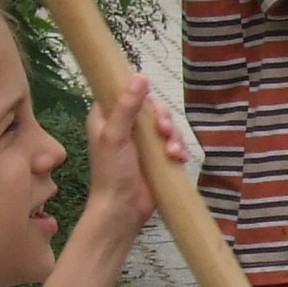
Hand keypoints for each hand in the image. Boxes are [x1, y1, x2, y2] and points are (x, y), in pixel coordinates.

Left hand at [81, 74, 185, 229]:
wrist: (122, 210)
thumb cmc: (111, 173)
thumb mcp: (115, 136)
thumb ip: (127, 106)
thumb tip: (140, 76)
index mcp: (108, 116)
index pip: (126, 92)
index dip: (140, 93)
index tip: (150, 101)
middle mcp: (126, 126)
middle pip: (152, 108)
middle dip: (163, 118)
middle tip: (163, 131)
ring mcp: (143, 142)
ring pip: (166, 125)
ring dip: (173, 136)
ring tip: (172, 153)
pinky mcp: (157, 156)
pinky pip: (174, 143)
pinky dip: (179, 149)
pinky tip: (178, 159)